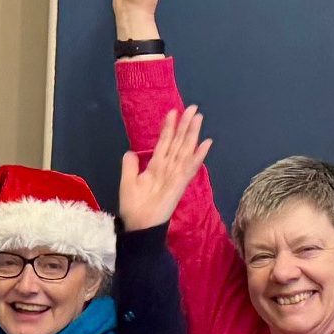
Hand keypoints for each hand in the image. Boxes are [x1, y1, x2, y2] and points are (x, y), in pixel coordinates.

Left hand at [119, 106, 212, 232]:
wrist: (138, 225)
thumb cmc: (134, 206)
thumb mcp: (128, 182)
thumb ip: (130, 166)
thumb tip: (130, 152)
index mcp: (155, 166)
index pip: (164, 143)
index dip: (168, 128)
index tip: (173, 112)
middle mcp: (168, 168)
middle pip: (178, 142)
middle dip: (185, 125)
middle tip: (193, 108)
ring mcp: (175, 175)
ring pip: (185, 150)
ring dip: (192, 134)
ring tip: (199, 118)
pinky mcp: (179, 184)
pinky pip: (189, 168)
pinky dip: (198, 156)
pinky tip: (206, 144)